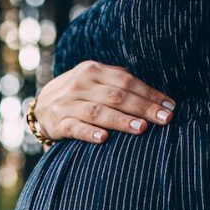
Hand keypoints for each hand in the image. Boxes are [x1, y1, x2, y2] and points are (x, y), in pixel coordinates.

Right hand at [33, 60, 175, 144]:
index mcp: (93, 70)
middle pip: (117, 96)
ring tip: (142, 128)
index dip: (150, 93)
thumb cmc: (78, 95)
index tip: (170, 106)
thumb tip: (154, 93)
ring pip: (98, 112)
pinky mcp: (58, 123)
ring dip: (121, 120)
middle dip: (144, 107)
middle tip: (165, 119)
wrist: (39, 108)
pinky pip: (75, 128)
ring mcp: (68, 104)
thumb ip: (118, 81)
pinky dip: (89, 133)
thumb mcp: (94, 80)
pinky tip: (104, 139)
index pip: (127, 81)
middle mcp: (80, 85)